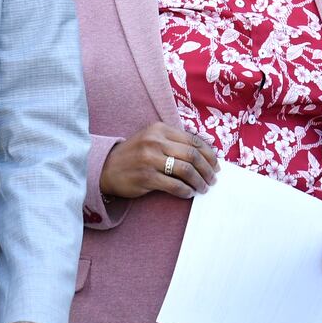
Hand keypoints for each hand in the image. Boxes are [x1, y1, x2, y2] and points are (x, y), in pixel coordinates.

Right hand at [99, 122, 218, 199]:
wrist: (106, 168)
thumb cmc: (135, 155)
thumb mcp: (152, 140)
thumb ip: (174, 143)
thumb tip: (205, 155)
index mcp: (159, 129)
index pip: (193, 140)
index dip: (209, 154)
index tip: (215, 165)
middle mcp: (155, 141)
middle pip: (192, 155)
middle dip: (207, 169)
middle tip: (213, 179)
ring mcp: (150, 159)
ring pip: (186, 170)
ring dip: (199, 181)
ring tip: (203, 188)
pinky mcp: (146, 177)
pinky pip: (174, 185)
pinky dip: (186, 191)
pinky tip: (189, 193)